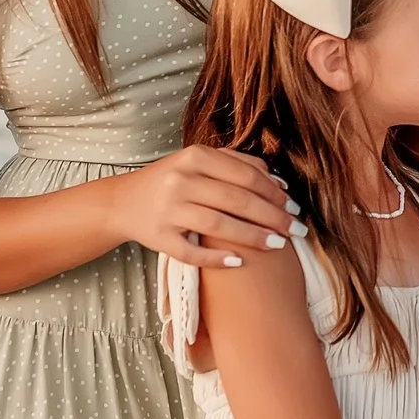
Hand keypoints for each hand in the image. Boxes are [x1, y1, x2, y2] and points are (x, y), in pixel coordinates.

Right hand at [107, 145, 302, 264]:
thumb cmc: (171, 181)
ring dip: (253, 237)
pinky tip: (240, 262)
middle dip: (272, 217)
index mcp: (195, 156)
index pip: (246, 176)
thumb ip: (237, 164)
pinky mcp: (159, 237)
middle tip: (296, 230)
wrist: (122, 202)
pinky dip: (218, 259)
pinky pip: (192, 253)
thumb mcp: (198, 162)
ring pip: (219, 225)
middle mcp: (181, 180)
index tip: (294, 208)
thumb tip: (279, 183)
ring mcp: (168, 210)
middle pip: (238, 200)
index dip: (274, 193)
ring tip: (278, 245)